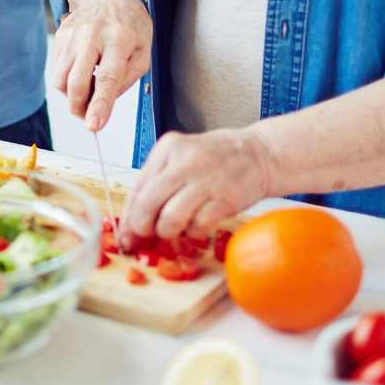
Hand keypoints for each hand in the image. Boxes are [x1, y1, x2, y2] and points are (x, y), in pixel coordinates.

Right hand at [51, 0, 151, 131]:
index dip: (100, 105)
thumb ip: (126, 80)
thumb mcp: (143, 53)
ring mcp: (72, 34)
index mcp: (120, 38)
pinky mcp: (59, 36)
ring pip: (60, 79)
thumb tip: (103, 104)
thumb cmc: (130, 26)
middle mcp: (92, 34)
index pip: (107, 78)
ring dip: (72, 96)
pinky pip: (56, 70)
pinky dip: (67, 81)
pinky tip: (82, 74)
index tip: (93, 125)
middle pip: (77, 82)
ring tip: (88, 91)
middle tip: (88, 116)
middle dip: (80, 108)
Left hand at [120, 129, 277, 248]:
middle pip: (148, 205)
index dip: (128, 217)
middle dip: (143, 228)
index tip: (126, 235)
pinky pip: (198, 226)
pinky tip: (198, 225)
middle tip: (149, 235)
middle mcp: (184, 161)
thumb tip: (132, 222)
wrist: (258, 154)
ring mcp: (206, 179)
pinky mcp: (226, 197)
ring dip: (169, 232)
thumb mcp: (181, 158)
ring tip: (177, 229)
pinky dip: (194, 233)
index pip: (137, 188)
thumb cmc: (215, 159)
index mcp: (167, 149)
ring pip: (170, 219)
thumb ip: (156, 184)